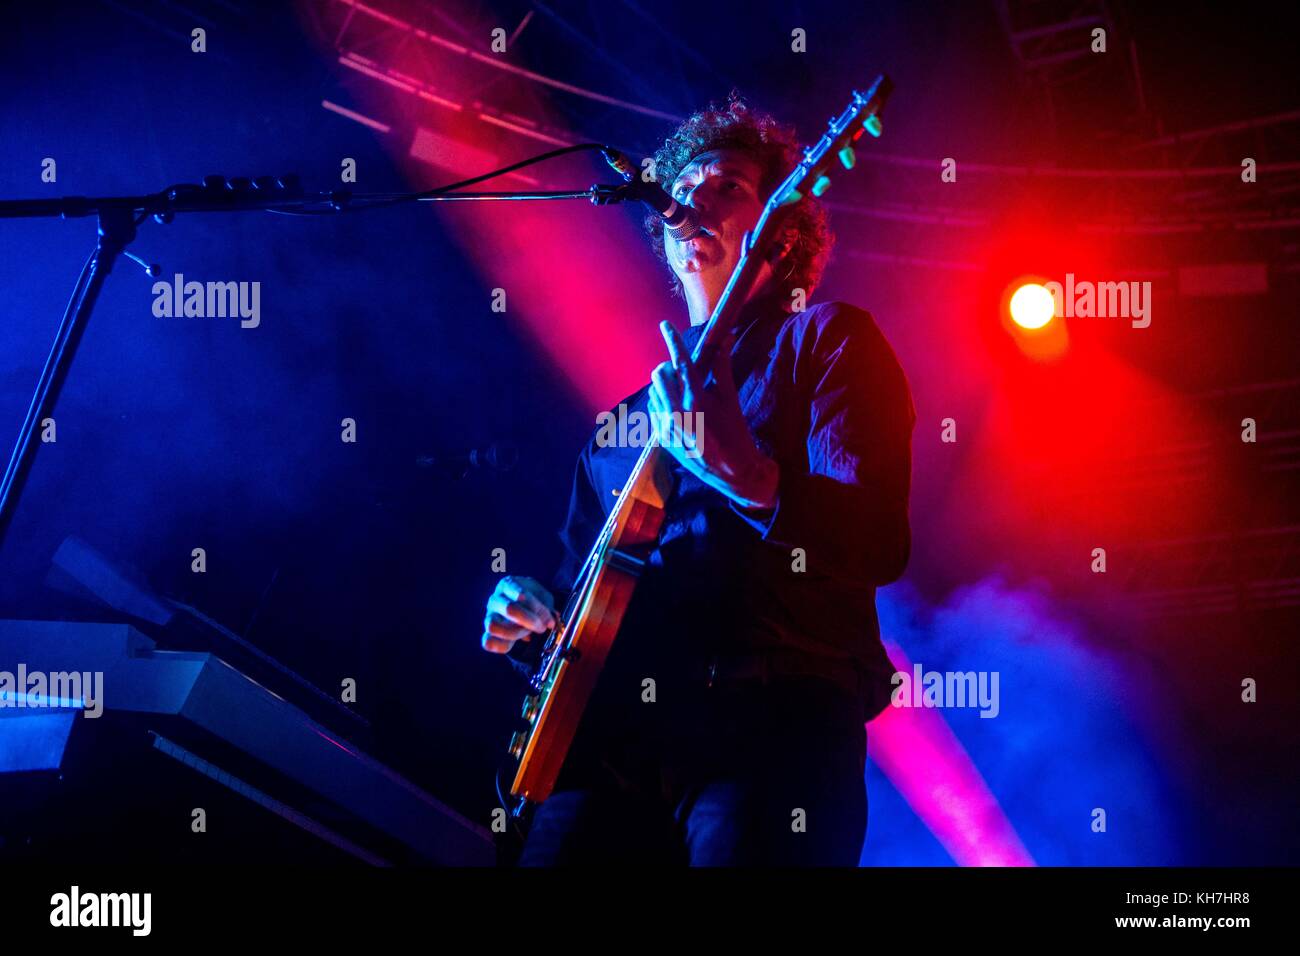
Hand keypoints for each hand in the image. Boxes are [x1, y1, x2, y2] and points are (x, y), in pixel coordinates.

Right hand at [481, 575, 556, 653]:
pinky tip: (517, 643)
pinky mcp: (488, 633)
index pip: (521, 595)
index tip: (548, 618)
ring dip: (516, 633)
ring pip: (493, 626)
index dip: (537, 608)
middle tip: (541, 627)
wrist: (525, 607)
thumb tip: (549, 622)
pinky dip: (503, 645)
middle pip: (509, 609)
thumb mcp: (543, 597)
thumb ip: (548, 608)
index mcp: (508, 584)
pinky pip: (488, 642)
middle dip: (530, 620)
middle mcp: (495, 599)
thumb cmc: (533, 599)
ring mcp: (489, 616)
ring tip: (529, 633)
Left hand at [648, 321, 779, 510]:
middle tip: (685, 371)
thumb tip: (723, 339)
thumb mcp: (731, 400)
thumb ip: (722, 369)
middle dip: (670, 367)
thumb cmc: (736, 434)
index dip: (673, 341)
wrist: (733, 472)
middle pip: (660, 374)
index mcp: (697, 402)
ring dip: (666, 385)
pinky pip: (655, 409)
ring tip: (685, 393)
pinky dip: (663, 402)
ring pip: (655, 391)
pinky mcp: (661, 439)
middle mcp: (677, 414)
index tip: (666, 325)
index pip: (681, 363)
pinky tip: (679, 409)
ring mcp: (666, 428)